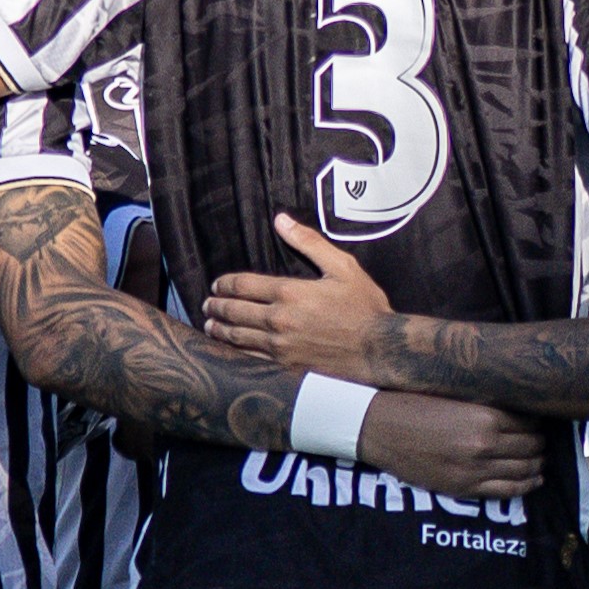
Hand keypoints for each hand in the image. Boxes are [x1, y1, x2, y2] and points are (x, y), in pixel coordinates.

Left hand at [204, 214, 395, 377]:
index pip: (243, 285)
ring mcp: (280, 348)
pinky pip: (250, 361)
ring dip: (219, 330)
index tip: (217, 284)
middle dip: (217, 306)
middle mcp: (278, 320)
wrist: (380, 350)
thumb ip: (309, 243)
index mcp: (290, 292)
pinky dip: (234, 354)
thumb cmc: (365, 307)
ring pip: (237, 338)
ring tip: (210, 326)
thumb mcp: (342, 267)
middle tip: (208, 304)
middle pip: (235, 312)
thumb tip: (281, 219)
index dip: (225, 284)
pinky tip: (228, 352)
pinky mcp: (285, 369)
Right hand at [354, 393, 545, 499]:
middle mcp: (485, 445)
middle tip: (542, 439)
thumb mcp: (457, 397)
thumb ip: (487, 404)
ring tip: (540, 457)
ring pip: (525, 469)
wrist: (381, 429)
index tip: (539, 419)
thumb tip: (519, 407)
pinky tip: (535, 479)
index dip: (538, 421)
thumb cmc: (416, 406)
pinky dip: (527, 485)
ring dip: (537, 463)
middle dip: (540, 442)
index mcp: (484, 417)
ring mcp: (476, 470)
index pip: (529, 422)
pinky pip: (507, 491)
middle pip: (532, 446)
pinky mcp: (464, 488)